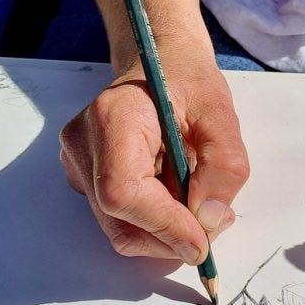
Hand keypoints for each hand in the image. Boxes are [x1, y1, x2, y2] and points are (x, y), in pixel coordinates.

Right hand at [59, 64, 248, 263]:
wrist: (158, 63)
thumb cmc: (187, 81)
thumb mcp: (221, 114)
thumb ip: (224, 166)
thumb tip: (209, 219)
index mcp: (114, 117)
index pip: (123, 191)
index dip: (164, 224)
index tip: (203, 240)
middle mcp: (84, 144)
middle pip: (119, 220)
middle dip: (171, 236)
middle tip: (216, 223)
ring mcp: (80, 164)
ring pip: (121, 228)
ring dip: (168, 233)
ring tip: (204, 206)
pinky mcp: (87, 179)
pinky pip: (122, 219)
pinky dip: (157, 222)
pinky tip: (180, 196)